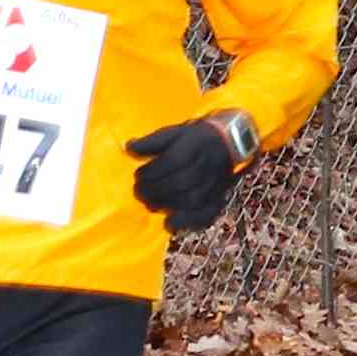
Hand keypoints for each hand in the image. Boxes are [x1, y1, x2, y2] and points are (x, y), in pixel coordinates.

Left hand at [124, 120, 239, 232]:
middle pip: (179, 183)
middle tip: (139, 191)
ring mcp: (215, 185)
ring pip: (190, 201)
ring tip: (150, 204)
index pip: (172, 162)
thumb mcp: (173, 133)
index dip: (152, 171)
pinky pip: (205, 216)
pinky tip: (170, 222)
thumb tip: (128, 148)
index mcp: (196, 146)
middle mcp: (207, 166)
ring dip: (165, 205)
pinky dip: (187, 222)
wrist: (228, 144)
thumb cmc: (194, 139)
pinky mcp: (218, 201)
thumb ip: (151, 142)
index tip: (138, 174)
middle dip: (154, 190)